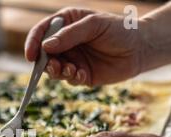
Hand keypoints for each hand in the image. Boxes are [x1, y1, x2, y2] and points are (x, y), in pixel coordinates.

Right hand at [25, 8, 145, 85]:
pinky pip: (68, 79)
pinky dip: (72, 78)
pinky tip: (82, 74)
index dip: (32, 43)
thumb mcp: (94, 25)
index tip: (31, 55)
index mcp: (65, 23)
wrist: (140, 49)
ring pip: (53, 69)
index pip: (41, 32)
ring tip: (72, 70)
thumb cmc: (119, 30)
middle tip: (54, 66)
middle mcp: (65, 42)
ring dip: (58, 72)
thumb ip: (69, 35)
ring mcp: (72, 59)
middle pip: (43, 54)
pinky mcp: (80, 74)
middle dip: (45, 62)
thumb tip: (45, 47)